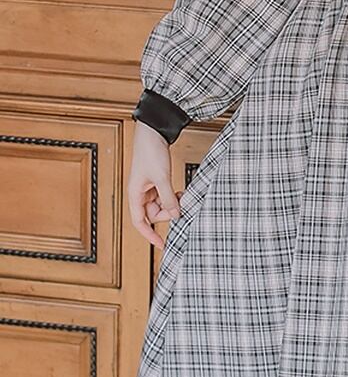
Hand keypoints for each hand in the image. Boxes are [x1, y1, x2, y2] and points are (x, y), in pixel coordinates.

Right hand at [127, 121, 181, 249]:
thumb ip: (168, 197)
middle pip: (153, 214)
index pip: (140, 222)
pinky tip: (181, 191)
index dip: (150, 235)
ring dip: (172, 203)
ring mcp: (148, 186)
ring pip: (161, 204)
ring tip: (183, 197)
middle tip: (182, 207)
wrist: (153, 132)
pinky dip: (173, 196)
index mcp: (135, 194)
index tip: (162, 244)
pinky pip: (165, 195)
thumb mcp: (162, 177)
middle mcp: (140, 193)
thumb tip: (176, 215)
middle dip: (168, 213)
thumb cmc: (151, 152)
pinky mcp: (157, 180)